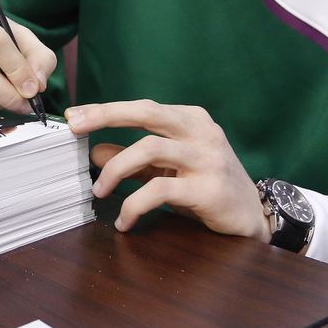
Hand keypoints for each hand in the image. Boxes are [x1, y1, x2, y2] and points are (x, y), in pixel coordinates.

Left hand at [66, 100, 269, 236]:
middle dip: (107, 116)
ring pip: (150, 149)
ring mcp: (208, 158)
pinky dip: (134, 204)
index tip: (74, 115)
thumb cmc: (208, 187)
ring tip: (98, 190)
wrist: (252, 216)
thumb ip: (135, 161)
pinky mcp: (209, 188)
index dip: (107, 110)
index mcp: (191, 120)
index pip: (143, 107)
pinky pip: (160, 189)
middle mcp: (201, 132)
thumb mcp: (168, 170)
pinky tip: (125, 220)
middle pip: (147, 113)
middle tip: (75, 128)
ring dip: (116, 169)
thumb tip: (95, 150)